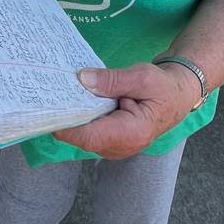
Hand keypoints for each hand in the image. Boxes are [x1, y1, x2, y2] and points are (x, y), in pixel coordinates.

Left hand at [53, 63, 200, 159]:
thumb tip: (82, 80)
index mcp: (132, 134)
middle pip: (82, 137)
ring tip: (56, 92)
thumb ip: (112, 80)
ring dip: (71, 116)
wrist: (177, 95)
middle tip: (46, 93)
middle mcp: (120, 147)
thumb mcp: (141, 76)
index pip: (90, 136)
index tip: (48, 109)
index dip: (67, 125)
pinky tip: (72, 98)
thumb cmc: (162, 86)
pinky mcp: (109, 140)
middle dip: (65, 117)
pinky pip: (88, 131)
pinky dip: (80, 116)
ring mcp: (113, 147)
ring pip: (82, 135)